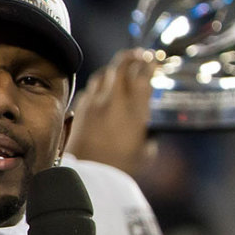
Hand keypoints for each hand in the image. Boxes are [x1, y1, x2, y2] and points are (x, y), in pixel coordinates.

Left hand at [66, 48, 154, 175]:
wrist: (89, 178)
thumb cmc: (121, 169)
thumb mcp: (146, 152)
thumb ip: (149, 133)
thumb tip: (148, 126)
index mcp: (135, 107)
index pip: (143, 73)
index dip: (150, 63)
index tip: (154, 62)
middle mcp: (114, 99)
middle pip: (122, 64)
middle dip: (133, 57)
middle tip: (140, 56)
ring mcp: (94, 102)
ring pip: (104, 72)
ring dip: (114, 68)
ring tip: (121, 71)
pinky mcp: (80, 110)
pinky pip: (90, 88)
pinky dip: (99, 85)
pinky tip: (103, 92)